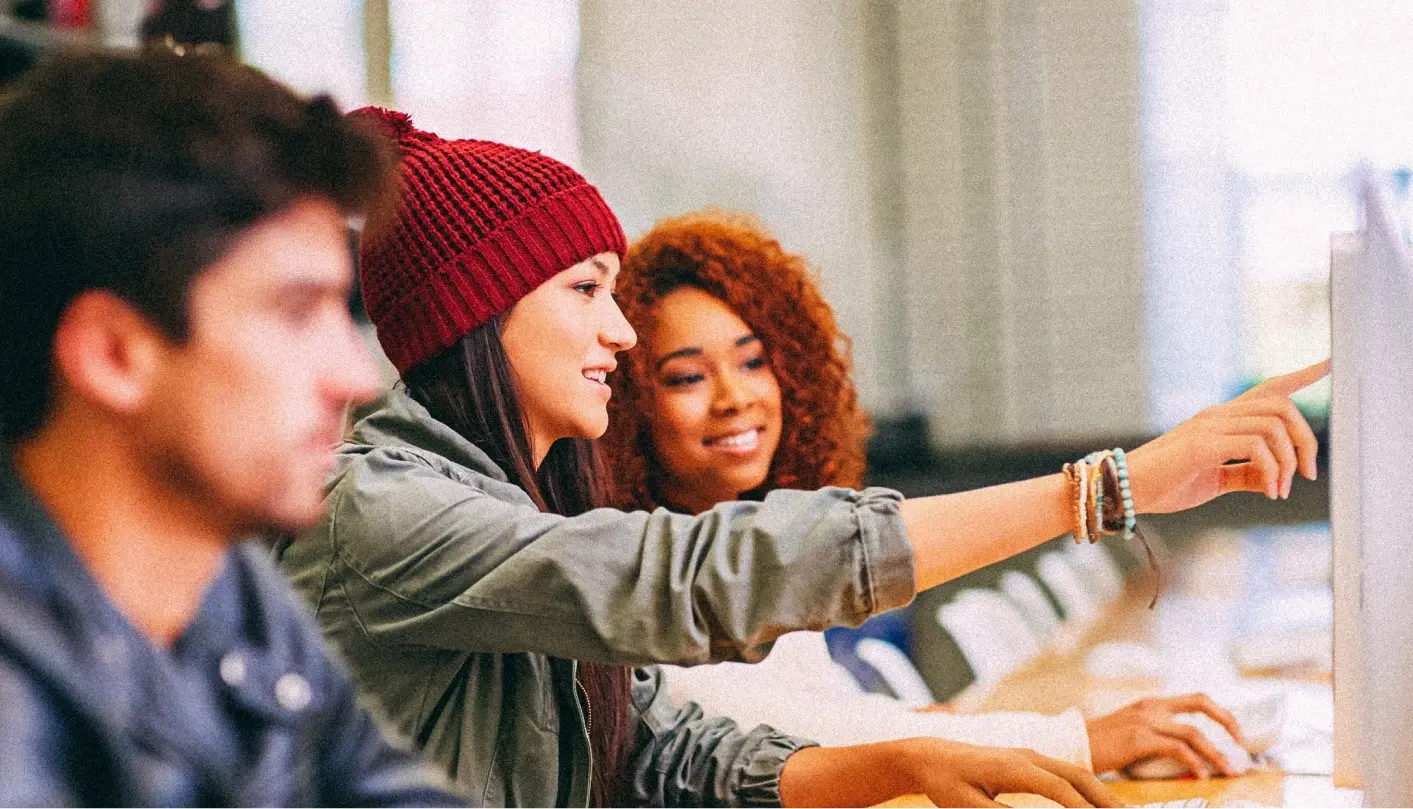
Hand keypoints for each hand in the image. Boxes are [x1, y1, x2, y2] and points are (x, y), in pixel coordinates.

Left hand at [901, 739, 1120, 807]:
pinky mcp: (1030, 761)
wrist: (930, 756)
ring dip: (1101, 792)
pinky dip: (1086, 787)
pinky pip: (1065, 773)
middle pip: (1076, 775)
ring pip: (1075, 772)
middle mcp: (1027, 756)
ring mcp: (1030, 755)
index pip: (1058, 788)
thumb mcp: (969, 806)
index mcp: (1012, 766)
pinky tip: (1098, 803)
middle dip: (1105, 798)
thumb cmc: (946, 783)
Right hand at [1085, 694, 1243, 776]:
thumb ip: (1155, 736)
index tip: (1235, 731)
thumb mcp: (1130, 732)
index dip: (1220, 712)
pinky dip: (1194, 762)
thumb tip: (1185, 756)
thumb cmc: (1099, 744)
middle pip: (1201, 704)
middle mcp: (1151, 707)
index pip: (1195, 699)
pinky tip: (1201, 774)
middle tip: (1242, 742)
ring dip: (1216, 753)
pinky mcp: (1139, 738)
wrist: (1071, 744)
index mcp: (1151, 704)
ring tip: (1228, 771)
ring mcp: (1145, 720)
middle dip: (1228, 721)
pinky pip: (1177, 748)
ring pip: (1194, 733)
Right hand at [1126, 359, 1327, 513]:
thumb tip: (1275, 478)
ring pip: (1273, 425)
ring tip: (1280, 491)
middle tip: (1306, 475)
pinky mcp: (1203, 444)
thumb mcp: (1214, 481)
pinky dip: (1271, 471)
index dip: (1301, 375)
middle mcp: (1218, 415)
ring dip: (1289, 461)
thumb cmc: (1165, 485)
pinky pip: (1255, 447)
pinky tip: (1268, 492)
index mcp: (1220, 419)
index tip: (1329, 364)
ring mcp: (1210, 426)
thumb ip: (1245, 474)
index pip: (1267, 388)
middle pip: (1281, 405)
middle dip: (1305, 440)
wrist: (1124, 490)